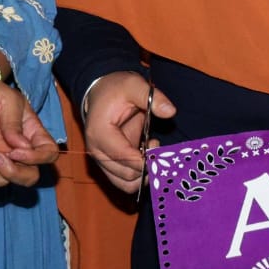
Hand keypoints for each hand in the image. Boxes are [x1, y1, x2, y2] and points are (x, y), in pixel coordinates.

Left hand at [0, 70, 58, 186]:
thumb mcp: (8, 101)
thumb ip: (15, 124)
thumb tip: (22, 147)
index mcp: (31, 133)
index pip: (49, 154)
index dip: (38, 159)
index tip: (16, 151)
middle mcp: (16, 150)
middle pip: (29, 177)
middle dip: (14, 173)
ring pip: (2, 181)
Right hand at [83, 71, 173, 193]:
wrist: (101, 92)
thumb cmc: (116, 88)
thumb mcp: (134, 85)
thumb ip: (153, 98)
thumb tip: (170, 112)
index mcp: (100, 134)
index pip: (122, 157)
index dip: (145, 160)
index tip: (160, 148)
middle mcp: (98, 152)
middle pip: (126, 177)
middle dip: (148, 167)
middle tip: (159, 146)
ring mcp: (104, 160)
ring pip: (126, 184)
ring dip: (146, 174)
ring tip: (154, 149)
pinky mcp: (112, 162)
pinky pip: (127, 179)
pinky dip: (142, 173)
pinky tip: (149, 151)